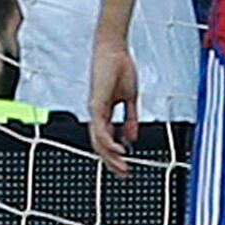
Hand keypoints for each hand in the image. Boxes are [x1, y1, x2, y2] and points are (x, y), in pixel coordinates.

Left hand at [87, 41, 140, 170]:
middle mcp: (96, 114)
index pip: (106, 140)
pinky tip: (117, 150)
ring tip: (122, 166)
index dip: (114, 155)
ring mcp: (94, 110)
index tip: (125, 167)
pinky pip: (99, 129)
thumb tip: (131, 137)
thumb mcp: (130, 99)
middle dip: (111, 161)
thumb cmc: (120, 70)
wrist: (114, 51)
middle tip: (123, 174)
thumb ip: (130, 119)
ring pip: (98, 141)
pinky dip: (108, 141)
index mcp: (103, 113)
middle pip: (100, 145)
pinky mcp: (95, 105)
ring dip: (110, 156)